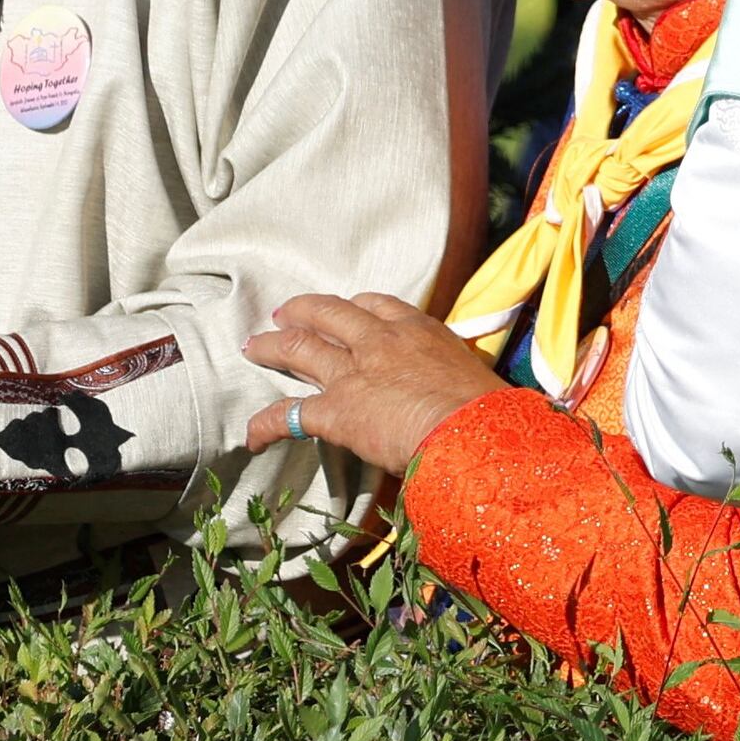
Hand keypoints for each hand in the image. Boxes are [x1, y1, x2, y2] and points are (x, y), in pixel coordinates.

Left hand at [241, 291, 513, 474]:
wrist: (471, 431)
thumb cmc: (486, 410)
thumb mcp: (473, 377)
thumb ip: (453, 378)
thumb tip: (463, 401)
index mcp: (418, 329)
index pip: (377, 304)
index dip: (355, 306)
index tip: (347, 308)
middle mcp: (380, 341)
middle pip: (331, 313)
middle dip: (304, 311)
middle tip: (285, 314)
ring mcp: (353, 373)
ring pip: (301, 349)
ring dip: (273, 347)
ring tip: (255, 346)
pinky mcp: (336, 410)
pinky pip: (290, 414)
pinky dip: (266, 424)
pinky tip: (252, 436)